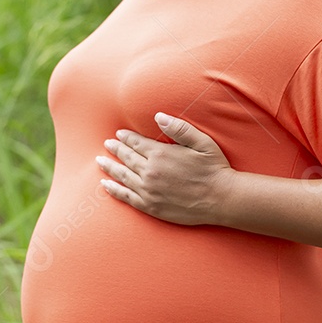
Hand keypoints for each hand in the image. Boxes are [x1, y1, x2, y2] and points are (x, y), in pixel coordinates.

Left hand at [95, 112, 235, 224]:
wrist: (221, 199)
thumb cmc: (214, 168)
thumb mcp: (201, 142)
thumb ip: (179, 128)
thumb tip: (159, 116)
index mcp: (161, 154)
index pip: (136, 143)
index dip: (126, 137)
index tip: (119, 133)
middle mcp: (150, 172)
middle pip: (127, 158)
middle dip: (115, 149)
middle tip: (107, 144)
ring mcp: (148, 190)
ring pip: (122, 176)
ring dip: (110, 167)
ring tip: (100, 160)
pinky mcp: (150, 206)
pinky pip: (125, 196)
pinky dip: (113, 189)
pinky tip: (105, 185)